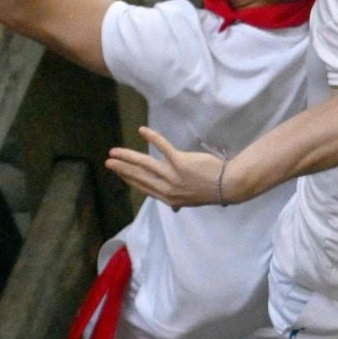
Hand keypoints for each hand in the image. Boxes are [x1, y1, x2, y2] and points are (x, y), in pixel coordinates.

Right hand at [106, 127, 228, 208]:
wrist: (229, 185)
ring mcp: (173, 176)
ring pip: (145, 164)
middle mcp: (167, 189)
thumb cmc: (211, 190)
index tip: (118, 173)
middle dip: (122, 169)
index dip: (129, 180)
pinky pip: (163, 148)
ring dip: (128, 156)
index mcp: (168, 198)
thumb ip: (179, 201)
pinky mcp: (181, 162)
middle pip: (139, 177)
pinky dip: (152, 138)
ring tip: (115, 151)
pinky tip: (142, 130)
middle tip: (108, 162)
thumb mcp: (191, 200)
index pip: (143, 187)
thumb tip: (173, 208)